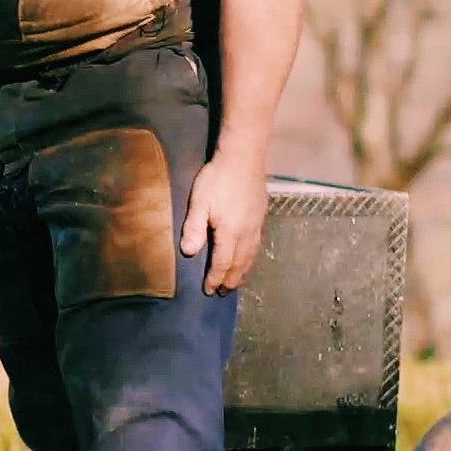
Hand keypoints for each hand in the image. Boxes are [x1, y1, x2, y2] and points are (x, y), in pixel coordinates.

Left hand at [180, 151, 267, 294]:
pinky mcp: (260, 216)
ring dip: (242, 270)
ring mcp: (256, 224)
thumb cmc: (217, 179)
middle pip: (239, 263)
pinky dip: (250, 256)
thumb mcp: (199, 203)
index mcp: (230, 232)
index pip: (222, 263)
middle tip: (224, 293)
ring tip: (236, 281)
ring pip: (250, 255)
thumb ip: (194, 228)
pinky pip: (256, 244)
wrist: (243, 158)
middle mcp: (246, 233)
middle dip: (231, 279)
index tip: (209, 291)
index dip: (215, 278)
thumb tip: (189, 253)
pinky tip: (247, 256)